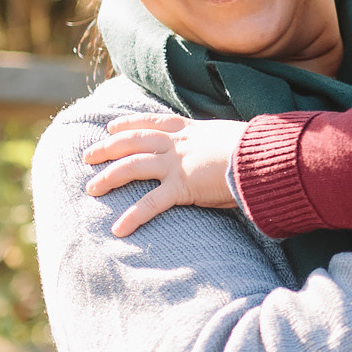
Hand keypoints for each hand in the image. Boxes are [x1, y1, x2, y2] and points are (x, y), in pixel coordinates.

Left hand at [80, 113, 246, 235]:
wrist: (264, 156)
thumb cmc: (256, 151)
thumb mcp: (231, 140)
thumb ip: (216, 147)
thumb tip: (221, 155)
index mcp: (190, 130)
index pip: (151, 123)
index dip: (128, 124)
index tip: (111, 128)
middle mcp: (178, 143)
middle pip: (133, 141)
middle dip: (107, 148)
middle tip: (87, 155)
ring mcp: (177, 164)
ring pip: (132, 166)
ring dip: (108, 177)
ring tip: (90, 189)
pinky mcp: (183, 186)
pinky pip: (151, 203)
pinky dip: (133, 216)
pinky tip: (118, 229)